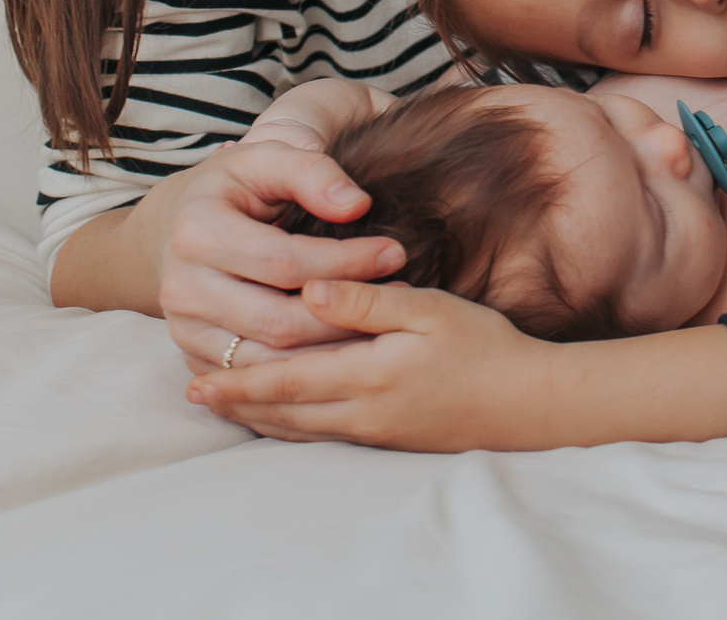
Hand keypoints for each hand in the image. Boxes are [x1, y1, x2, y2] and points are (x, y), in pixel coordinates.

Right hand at [160, 142, 407, 371]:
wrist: (173, 228)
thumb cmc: (233, 188)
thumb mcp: (266, 158)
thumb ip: (311, 170)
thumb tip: (357, 204)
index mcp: (196, 233)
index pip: (284, 262)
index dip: (345, 261)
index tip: (395, 252)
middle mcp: (180, 289)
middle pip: (278, 322)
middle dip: (346, 315)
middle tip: (399, 296)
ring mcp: (184, 331)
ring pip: (269, 363)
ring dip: (332, 352)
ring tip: (379, 326)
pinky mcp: (195, 359)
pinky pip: (256, 382)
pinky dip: (305, 374)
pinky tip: (346, 352)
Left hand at [187, 280, 726, 450]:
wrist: (532, 401)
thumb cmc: (486, 347)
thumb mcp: (430, 309)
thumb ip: (367, 301)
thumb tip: (309, 291)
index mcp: (369, 374)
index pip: (288, 379)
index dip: (240, 380)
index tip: (198, 380)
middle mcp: (363, 410)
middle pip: (284, 411)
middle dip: (238, 403)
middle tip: (194, 397)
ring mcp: (376, 429)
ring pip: (302, 427)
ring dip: (261, 415)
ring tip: (228, 404)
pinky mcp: (391, 435)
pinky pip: (327, 432)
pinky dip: (294, 423)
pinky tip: (286, 413)